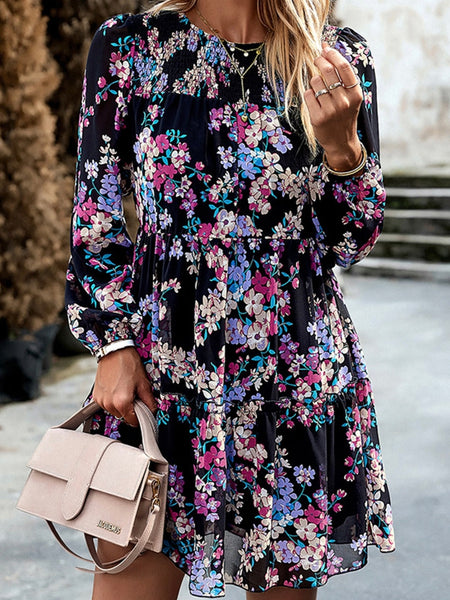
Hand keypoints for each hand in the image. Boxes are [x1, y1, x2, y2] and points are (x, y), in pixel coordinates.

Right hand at [92, 347, 156, 426]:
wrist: (114, 351)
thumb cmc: (128, 364)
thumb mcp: (143, 383)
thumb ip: (149, 401)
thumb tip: (152, 410)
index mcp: (122, 402)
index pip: (132, 421)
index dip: (140, 417)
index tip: (142, 411)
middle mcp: (109, 403)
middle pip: (123, 417)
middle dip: (130, 410)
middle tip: (134, 396)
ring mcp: (101, 400)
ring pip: (114, 411)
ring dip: (120, 406)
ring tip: (125, 390)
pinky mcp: (96, 396)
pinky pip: (106, 405)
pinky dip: (112, 401)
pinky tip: (117, 389)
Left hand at [304, 43, 363, 170]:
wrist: (341, 141)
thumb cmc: (344, 114)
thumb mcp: (350, 96)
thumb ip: (341, 75)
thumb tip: (326, 47)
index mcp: (355, 93)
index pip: (343, 66)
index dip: (332, 54)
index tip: (325, 49)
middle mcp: (344, 101)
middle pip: (327, 71)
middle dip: (319, 61)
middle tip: (317, 59)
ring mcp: (330, 110)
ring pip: (315, 82)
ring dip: (314, 81)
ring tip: (320, 90)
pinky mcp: (318, 118)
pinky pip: (308, 95)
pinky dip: (309, 94)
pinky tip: (315, 102)